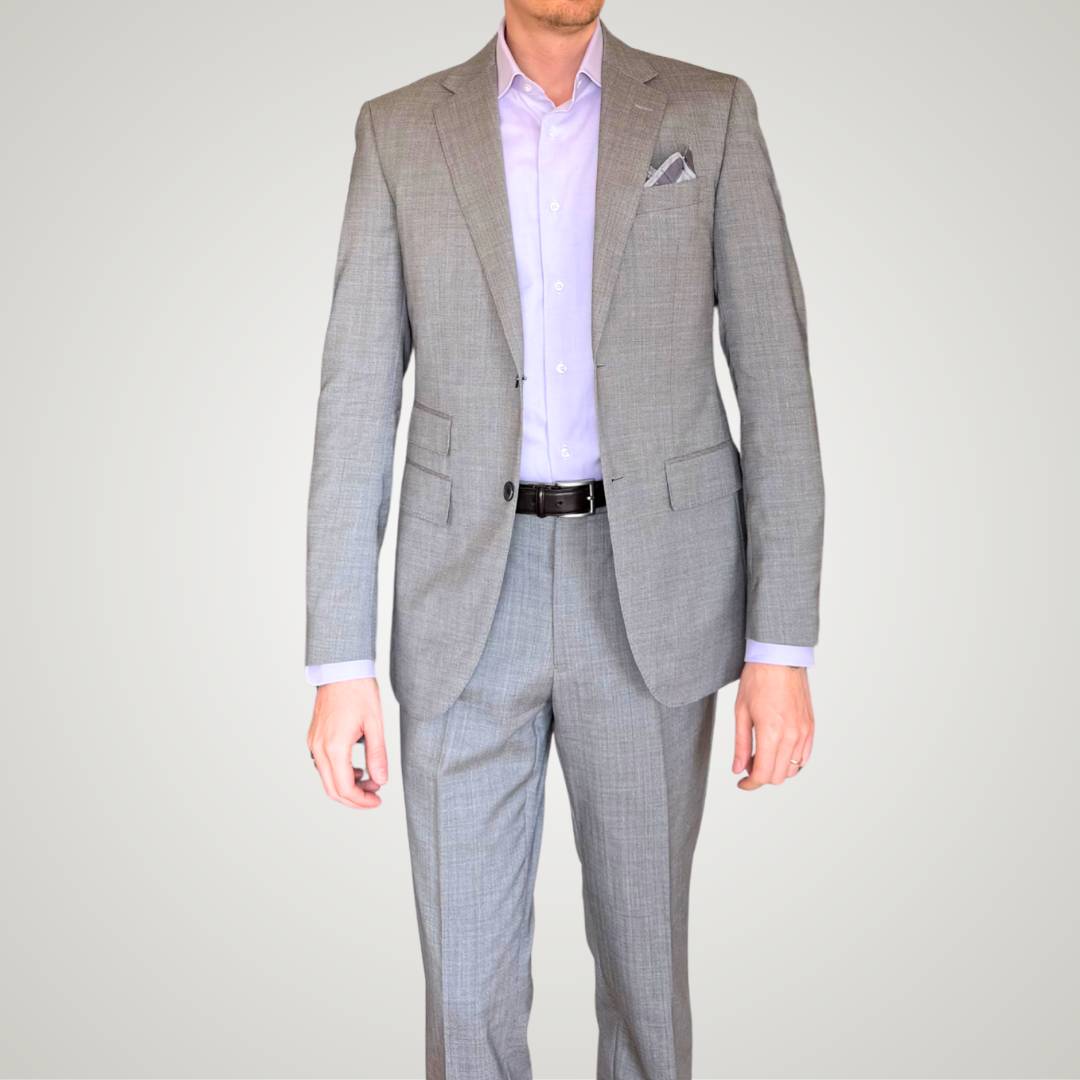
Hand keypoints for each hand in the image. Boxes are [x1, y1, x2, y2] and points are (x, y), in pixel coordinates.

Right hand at [307, 678, 388, 808]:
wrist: (340, 668)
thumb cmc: (359, 691)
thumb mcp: (375, 724)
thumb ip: (377, 755)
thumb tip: (381, 781)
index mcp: (334, 746)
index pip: (345, 788)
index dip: (362, 801)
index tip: (378, 801)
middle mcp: (319, 748)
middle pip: (332, 789)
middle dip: (354, 799)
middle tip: (375, 796)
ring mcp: (313, 743)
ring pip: (326, 779)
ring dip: (347, 786)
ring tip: (370, 779)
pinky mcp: (314, 738)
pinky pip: (323, 765)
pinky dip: (339, 773)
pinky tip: (356, 767)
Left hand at [733, 663, 814, 790]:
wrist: (780, 657)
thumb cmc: (758, 679)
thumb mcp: (741, 712)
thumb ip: (741, 745)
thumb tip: (739, 769)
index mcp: (771, 733)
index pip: (763, 774)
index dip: (750, 784)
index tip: (742, 783)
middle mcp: (792, 736)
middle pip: (778, 776)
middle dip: (761, 777)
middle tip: (748, 765)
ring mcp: (804, 732)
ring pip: (793, 769)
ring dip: (776, 769)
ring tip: (762, 755)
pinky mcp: (810, 727)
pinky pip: (804, 756)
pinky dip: (791, 761)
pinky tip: (778, 751)